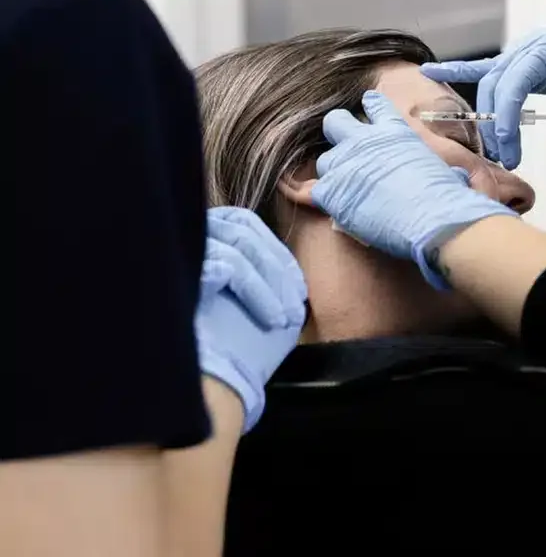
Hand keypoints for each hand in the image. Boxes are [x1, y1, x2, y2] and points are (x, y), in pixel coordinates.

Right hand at [196, 207, 307, 432]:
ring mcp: (178, 254)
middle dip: (275, 264)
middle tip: (296, 299)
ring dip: (272, 282)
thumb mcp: (244, 308)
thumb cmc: (221, 357)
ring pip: (239, 247)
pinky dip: (260, 293)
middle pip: (240, 228)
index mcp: (194, 241)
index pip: (239, 222)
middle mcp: (181, 240)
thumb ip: (258, 277)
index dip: (270, 247)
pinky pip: (231, 268)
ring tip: (285, 318)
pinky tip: (274, 321)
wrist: (195, 393)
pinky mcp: (179, 273)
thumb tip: (289, 269)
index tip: (294, 280)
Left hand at [312, 91, 516, 288]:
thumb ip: (428, 159)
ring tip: (347, 187)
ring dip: (334, 171)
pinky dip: (312, 194)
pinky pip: (310, 189)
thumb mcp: (443, 163)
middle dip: (339, 131)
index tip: (369, 106)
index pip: (374, 104)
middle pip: (335, 122)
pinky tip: (305, 194)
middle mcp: (365, 141)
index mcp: (394, 129)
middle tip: (348, 148)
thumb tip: (447, 174)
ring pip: (324, 160)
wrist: (435, 218)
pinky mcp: (333, 192)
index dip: (371, 106)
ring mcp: (346, 165)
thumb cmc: (446, 194)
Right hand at [422, 17, 545, 167]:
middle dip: (495, 123)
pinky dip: (459, 72)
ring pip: (490, 82)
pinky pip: (486, 69)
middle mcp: (529, 46)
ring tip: (496, 149)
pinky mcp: (520, 61)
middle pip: (497, 84)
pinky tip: (430, 73)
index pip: (515, 82)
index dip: (506, 114)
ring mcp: (521, 51)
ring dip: (487, 115)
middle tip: (506, 158)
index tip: (506, 145)